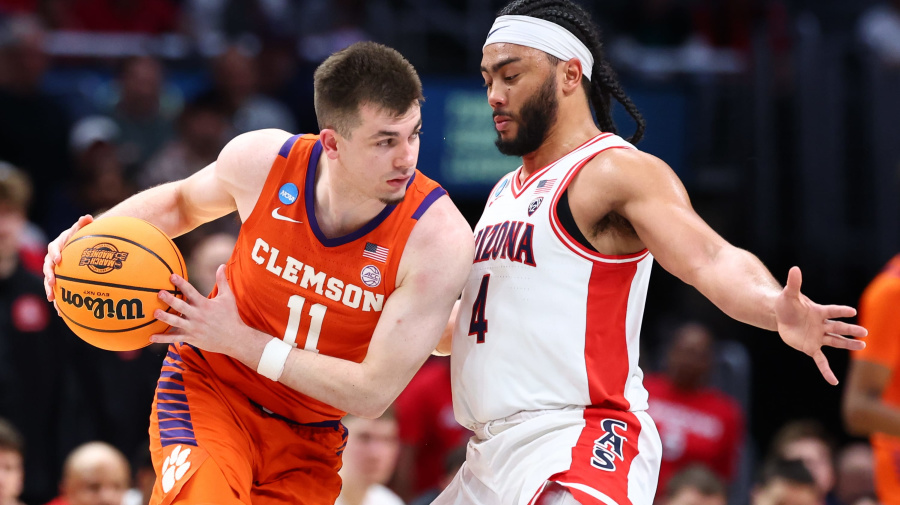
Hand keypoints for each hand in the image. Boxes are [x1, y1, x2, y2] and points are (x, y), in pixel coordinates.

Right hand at [44, 214, 93, 310]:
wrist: (81, 247)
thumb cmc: (82, 238)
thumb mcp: (83, 231)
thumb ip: (84, 225)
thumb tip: (88, 217)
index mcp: (58, 245)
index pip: (54, 248)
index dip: (55, 253)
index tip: (59, 260)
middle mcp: (53, 258)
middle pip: (48, 266)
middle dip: (49, 275)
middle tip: (53, 281)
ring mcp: (54, 270)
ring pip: (49, 280)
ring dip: (49, 288)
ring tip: (52, 297)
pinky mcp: (59, 280)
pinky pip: (57, 290)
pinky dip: (58, 299)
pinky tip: (61, 311)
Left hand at [151, 265, 267, 365]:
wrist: (234, 338)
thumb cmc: (231, 316)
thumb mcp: (228, 297)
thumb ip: (222, 281)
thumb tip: (221, 265)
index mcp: (205, 305)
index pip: (191, 292)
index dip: (181, 283)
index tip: (171, 276)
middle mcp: (198, 316)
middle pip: (181, 307)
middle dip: (170, 300)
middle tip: (159, 293)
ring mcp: (193, 328)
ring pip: (176, 323)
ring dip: (165, 318)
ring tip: (154, 313)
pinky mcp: (191, 338)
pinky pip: (174, 338)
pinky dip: (163, 338)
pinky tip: (151, 337)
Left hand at [774, 266, 867, 384]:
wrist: (781, 317)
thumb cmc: (787, 304)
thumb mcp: (788, 295)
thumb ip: (794, 283)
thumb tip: (794, 268)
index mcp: (818, 311)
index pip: (832, 311)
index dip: (841, 311)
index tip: (851, 311)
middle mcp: (821, 325)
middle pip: (838, 328)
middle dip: (850, 330)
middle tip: (865, 332)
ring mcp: (818, 337)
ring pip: (835, 342)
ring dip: (848, 344)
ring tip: (862, 346)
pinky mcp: (811, 348)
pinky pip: (821, 361)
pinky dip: (826, 371)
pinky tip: (834, 381)